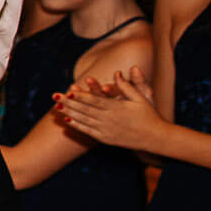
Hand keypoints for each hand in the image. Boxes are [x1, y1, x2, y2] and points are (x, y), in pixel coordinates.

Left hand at [54, 65, 168, 151]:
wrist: (155, 138)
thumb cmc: (149, 115)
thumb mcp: (141, 98)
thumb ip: (128, 85)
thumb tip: (117, 72)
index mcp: (117, 108)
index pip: (94, 101)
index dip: (80, 96)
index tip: (68, 91)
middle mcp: (109, 119)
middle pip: (85, 110)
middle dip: (68, 102)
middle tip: (54, 95)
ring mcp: (106, 130)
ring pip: (83, 120)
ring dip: (69, 113)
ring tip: (55, 106)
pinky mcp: (105, 139)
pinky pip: (88, 131)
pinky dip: (76, 125)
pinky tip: (66, 119)